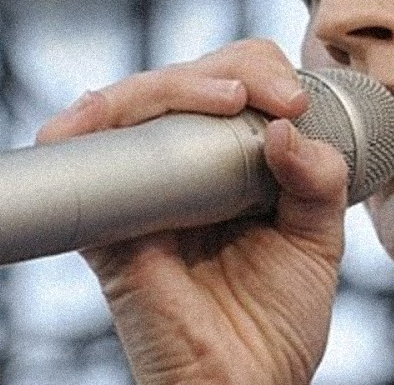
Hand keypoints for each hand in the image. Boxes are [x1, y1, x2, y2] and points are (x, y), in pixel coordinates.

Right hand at [36, 39, 351, 384]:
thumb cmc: (277, 324)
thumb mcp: (318, 237)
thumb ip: (319, 179)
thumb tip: (286, 128)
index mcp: (226, 162)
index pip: (230, 83)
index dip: (259, 71)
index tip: (297, 103)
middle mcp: (176, 167)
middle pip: (180, 82)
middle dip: (227, 70)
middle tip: (273, 98)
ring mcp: (137, 190)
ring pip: (130, 104)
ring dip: (172, 85)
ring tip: (227, 101)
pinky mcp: (105, 225)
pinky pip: (74, 161)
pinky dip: (81, 124)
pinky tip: (105, 112)